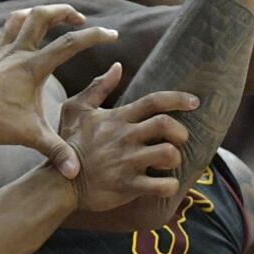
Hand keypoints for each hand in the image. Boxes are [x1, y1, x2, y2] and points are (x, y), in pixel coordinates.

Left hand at [0, 4, 118, 178]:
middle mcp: (18, 53)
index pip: (69, 43)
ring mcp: (2, 50)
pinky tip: (30, 32)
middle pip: (43, 16)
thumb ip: (56, 151)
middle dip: (66, 12)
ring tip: (58, 19)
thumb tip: (75, 172)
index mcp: (32, 68)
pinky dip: (22, 22)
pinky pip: (8, 28)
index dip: (95, 36)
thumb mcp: (29, 136)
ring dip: (43, 13)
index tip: (113, 34)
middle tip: (82, 20)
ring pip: (24, 16)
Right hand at [58, 62, 198, 211]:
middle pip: (166, 125)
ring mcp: (127, 162)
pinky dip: (171, 186)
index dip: (178, 99)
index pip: (154, 101)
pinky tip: (166, 185)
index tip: (195, 102)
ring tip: (169, 163)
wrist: (58, 181)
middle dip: (181, 132)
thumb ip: (98, 87)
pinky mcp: (127, 186)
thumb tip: (118, 66)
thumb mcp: (77, 109)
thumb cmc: (70, 143)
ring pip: (168, 154)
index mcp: (118, 118)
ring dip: (176, 158)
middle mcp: (125, 138)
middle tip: (180, 140)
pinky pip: (160, 186)